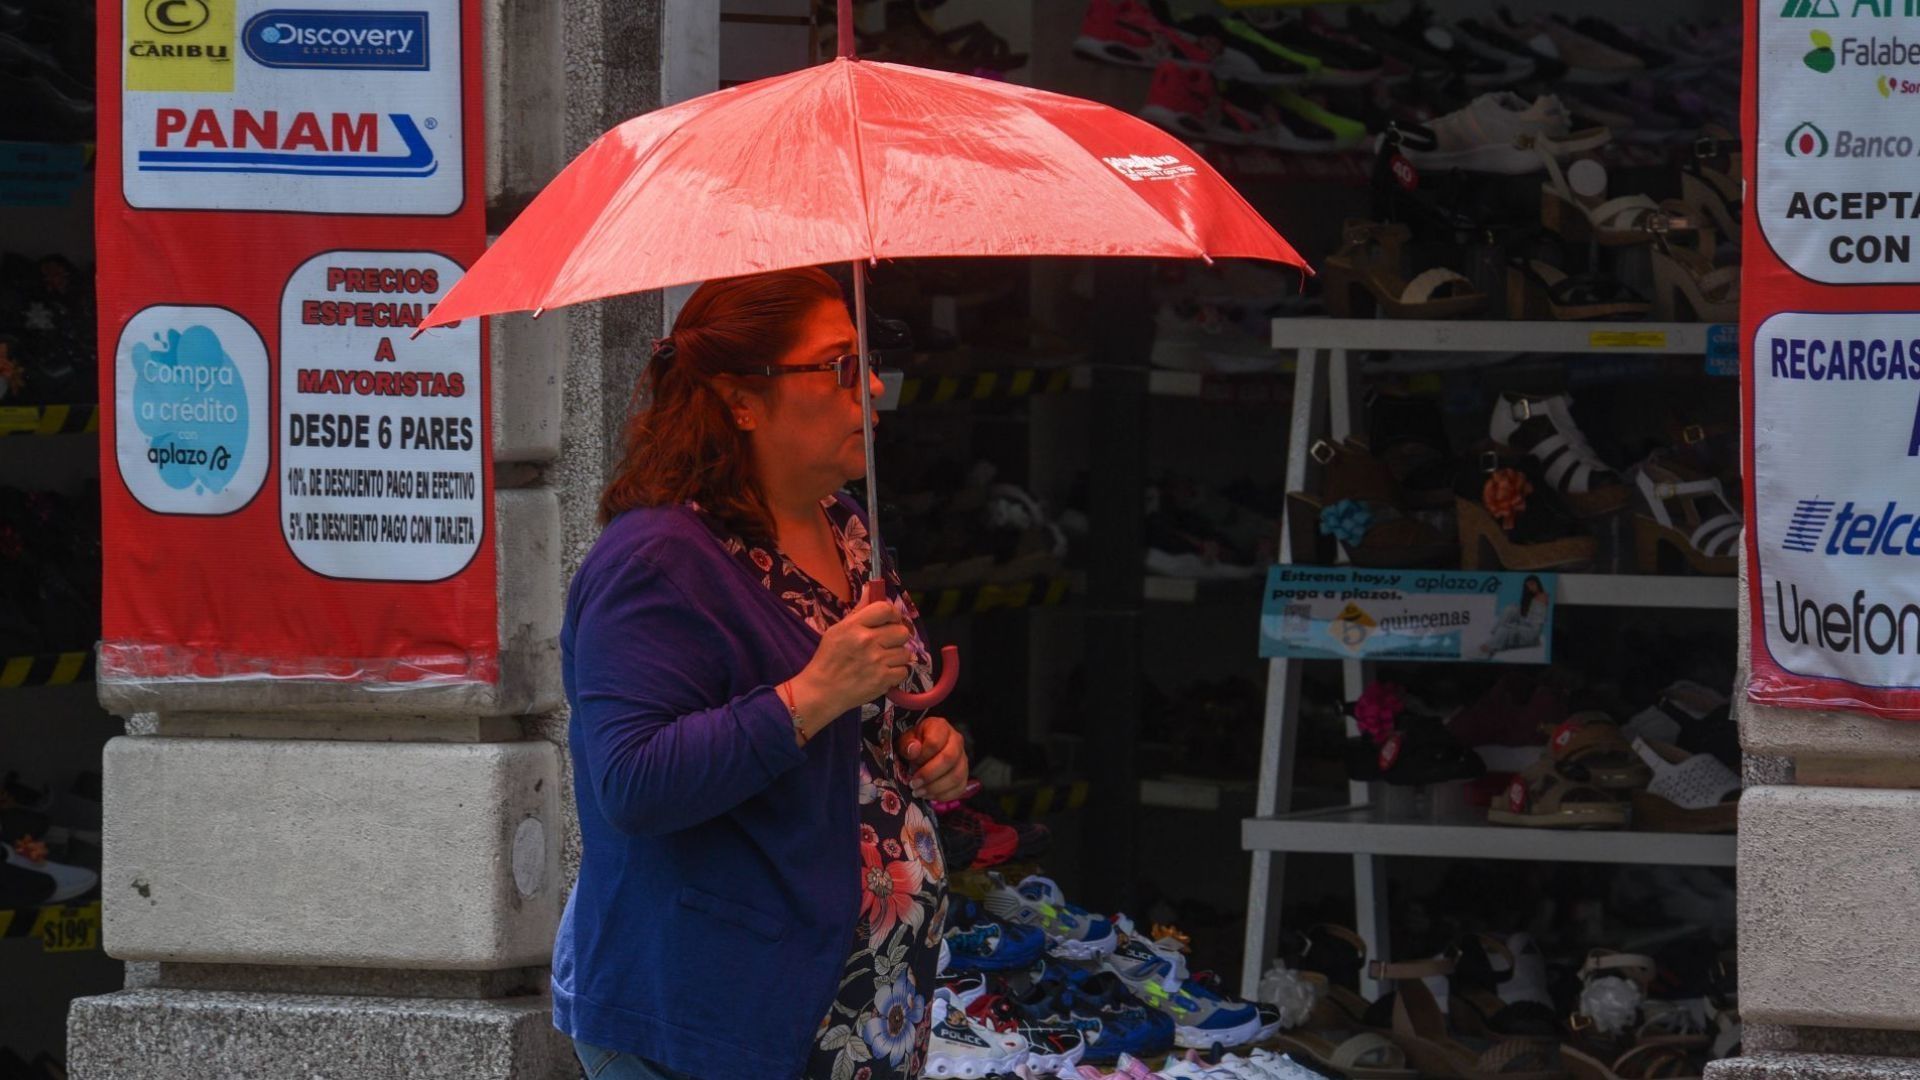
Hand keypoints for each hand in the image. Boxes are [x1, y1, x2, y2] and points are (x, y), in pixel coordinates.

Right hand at [791, 599, 911, 720]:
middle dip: (897, 636)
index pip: (885, 609)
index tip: (891, 620)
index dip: (893, 614)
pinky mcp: (883, 680)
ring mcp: (877, 661)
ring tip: (884, 660)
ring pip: (905, 652)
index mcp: (855, 626)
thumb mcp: (837, 630)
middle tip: (887, 643)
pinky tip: (884, 673)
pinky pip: (904, 671)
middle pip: (902, 631)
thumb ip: (858, 610)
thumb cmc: (828, 659)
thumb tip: (871, 588)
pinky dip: (896, 673)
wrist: (821, 691)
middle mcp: (868, 641)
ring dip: (897, 656)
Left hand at [899, 716, 968, 800]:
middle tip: (913, 784)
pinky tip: (928, 796)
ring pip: (956, 775)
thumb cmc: (914, 743)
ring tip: (919, 792)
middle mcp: (956, 741)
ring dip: (935, 788)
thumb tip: (914, 750)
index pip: (935, 742)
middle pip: (949, 759)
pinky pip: (959, 788)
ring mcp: (963, 758)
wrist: (925, 749)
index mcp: (941, 727)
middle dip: (929, 775)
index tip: (911, 763)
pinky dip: (943, 795)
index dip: (922, 756)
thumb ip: (907, 744)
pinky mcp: (965, 775)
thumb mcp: (906, 740)